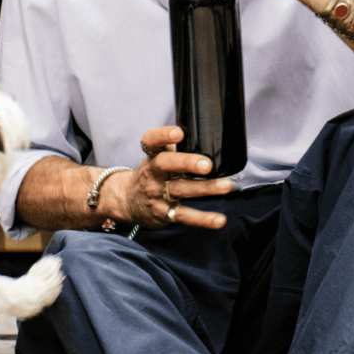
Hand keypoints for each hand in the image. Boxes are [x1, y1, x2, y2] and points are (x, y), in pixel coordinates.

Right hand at [108, 126, 231, 229]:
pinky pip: (185, 215)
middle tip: (207, 165)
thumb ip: (176, 146)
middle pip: (166, 164)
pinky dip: (203, 219)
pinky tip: (220, 220)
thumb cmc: (153, 173)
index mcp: (152, 155)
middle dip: (187, 163)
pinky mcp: (164, 213)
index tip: (179, 133)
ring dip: (205, 188)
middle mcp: (152, 173)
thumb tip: (208, 136)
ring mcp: (157, 193)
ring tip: (226, 185)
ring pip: (180, 190)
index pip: (151, 140)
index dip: (163, 135)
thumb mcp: (158, 156)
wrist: (127, 200)